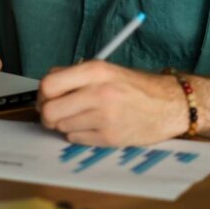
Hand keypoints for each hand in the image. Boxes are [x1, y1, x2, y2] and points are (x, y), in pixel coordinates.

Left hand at [36, 61, 188, 146]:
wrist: (168, 104)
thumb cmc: (133, 86)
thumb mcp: (104, 69)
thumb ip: (74, 75)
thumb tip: (45, 89)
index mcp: (95, 71)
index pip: (49, 84)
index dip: (41, 93)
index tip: (45, 97)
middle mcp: (99, 93)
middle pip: (50, 110)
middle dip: (46, 113)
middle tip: (53, 113)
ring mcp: (105, 118)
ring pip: (60, 126)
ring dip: (64, 123)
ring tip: (79, 117)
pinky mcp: (110, 138)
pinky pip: (75, 138)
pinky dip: (77, 133)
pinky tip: (91, 126)